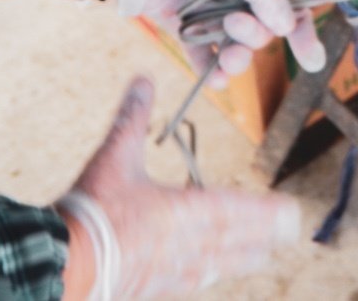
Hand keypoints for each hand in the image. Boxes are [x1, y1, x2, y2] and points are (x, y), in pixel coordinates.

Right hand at [60, 79, 300, 300]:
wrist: (66, 263)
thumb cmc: (94, 211)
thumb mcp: (114, 156)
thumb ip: (132, 117)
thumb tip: (143, 79)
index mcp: (185, 211)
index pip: (237, 209)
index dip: (266, 212)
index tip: (291, 213)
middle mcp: (187, 245)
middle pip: (235, 241)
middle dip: (263, 236)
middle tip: (290, 234)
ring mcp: (172, 271)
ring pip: (218, 264)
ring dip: (242, 258)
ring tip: (262, 256)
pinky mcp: (153, 288)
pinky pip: (191, 282)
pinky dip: (208, 275)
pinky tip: (209, 276)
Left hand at [118, 0, 324, 84]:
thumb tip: (286, 25)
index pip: (287, 5)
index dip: (300, 31)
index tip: (311, 58)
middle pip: (262, 33)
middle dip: (254, 35)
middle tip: (234, 22)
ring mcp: (212, 14)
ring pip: (236, 48)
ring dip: (237, 58)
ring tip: (228, 58)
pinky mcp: (186, 29)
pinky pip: (205, 57)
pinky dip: (211, 72)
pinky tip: (215, 81)